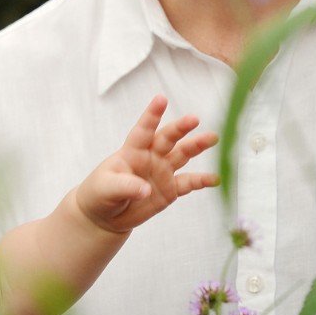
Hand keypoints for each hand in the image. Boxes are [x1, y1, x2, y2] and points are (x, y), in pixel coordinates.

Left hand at [77, 95, 218, 232]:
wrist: (105, 215)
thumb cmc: (100, 194)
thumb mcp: (106, 188)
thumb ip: (125, 186)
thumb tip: (146, 190)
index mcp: (131, 151)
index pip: (143, 130)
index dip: (151, 115)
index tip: (161, 99)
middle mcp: (150, 157)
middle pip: (168, 138)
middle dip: (180, 128)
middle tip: (194, 119)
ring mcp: (162, 171)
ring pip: (182, 155)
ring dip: (197, 146)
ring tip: (212, 137)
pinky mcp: (170, 190)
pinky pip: (189, 183)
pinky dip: (202, 181)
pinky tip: (215, 178)